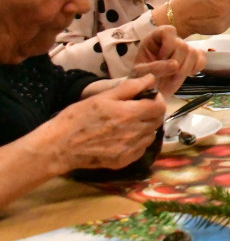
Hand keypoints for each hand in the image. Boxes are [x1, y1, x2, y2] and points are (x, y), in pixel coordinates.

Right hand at [49, 75, 165, 172]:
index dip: (156, 99)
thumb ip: (130, 87)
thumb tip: (151, 79)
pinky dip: (138, 142)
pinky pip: (141, 149)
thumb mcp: (102, 97)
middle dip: (152, 112)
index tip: (147, 96)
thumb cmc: (78, 117)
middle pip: (157, 121)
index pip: (159, 106)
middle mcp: (133, 133)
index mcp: (129, 114)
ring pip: (150, 135)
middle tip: (138, 108)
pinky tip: (124, 137)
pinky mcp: (123, 161)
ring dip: (146, 127)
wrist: (59, 146)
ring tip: (130, 123)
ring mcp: (129, 149)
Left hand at [133, 26, 205, 96]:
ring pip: (193, 53)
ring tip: (174, 77)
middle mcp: (170, 42)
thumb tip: (175, 65)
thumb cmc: (142, 79)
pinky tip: (187, 74)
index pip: (168, 31)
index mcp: (155, 39)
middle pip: (183, 45)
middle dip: (176, 62)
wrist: (150, 91)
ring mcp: (183, 50)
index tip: (161, 57)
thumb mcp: (140, 74)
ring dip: (185, 68)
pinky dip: (196, 68)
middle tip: (167, 74)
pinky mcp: (192, 59)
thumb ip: (155, 68)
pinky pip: (202, 59)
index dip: (168, 44)